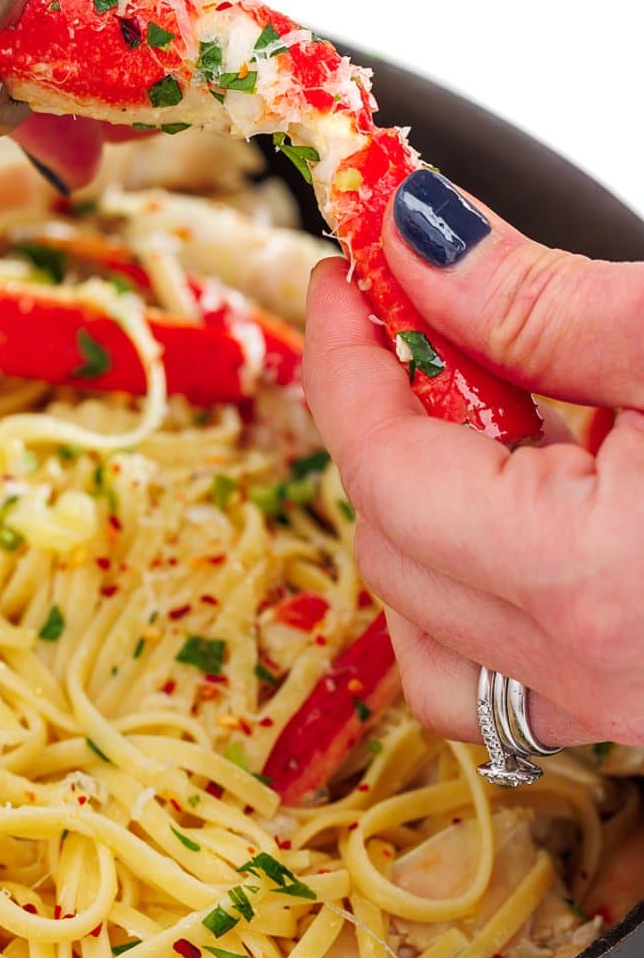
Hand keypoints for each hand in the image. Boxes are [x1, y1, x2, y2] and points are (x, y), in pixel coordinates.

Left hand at [302, 167, 643, 751]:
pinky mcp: (636, 713)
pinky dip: (473, 592)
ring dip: (421, 516)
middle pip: (390, 540)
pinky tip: (532, 514)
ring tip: (496, 423)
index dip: (344, 357)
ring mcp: (610, 708)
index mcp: (586, 578)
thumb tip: (415, 244)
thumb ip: (540, 303)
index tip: (343, 278)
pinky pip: (493, 675)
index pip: (384, 463)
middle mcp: (586, 671)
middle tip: (422, 323)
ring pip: (424, 627)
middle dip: (384, 420)